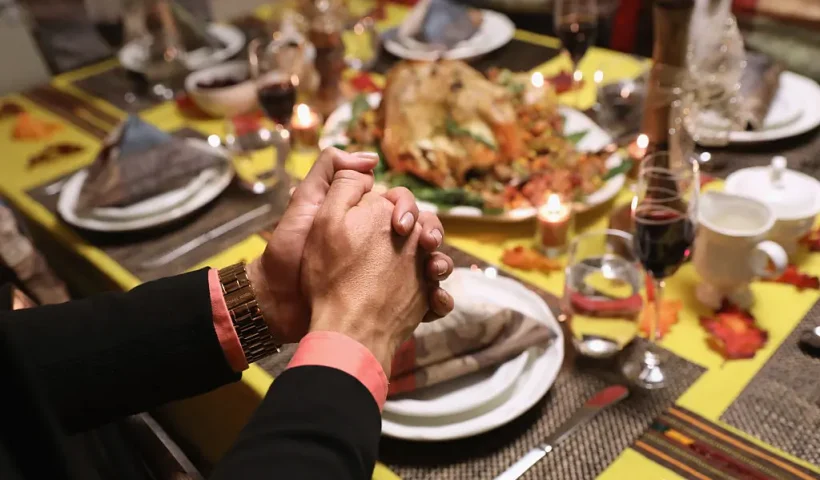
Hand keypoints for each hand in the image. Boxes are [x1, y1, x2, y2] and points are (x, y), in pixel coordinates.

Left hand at [301, 171, 435, 374]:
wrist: (279, 304)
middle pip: (423, 234)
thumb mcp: (305, 204)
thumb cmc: (289, 252)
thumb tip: (372, 159)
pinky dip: (438, 301)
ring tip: (435, 273)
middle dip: (432, 235)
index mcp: (366, 222)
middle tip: (428, 246)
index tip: (402, 224)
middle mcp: (382, 246)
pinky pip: (426, 302)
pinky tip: (435, 303)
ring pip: (430, 265)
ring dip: (441, 265)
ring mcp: (390, 277)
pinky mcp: (392, 307)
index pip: (401, 207)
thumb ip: (331, 172)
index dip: (409, 210)